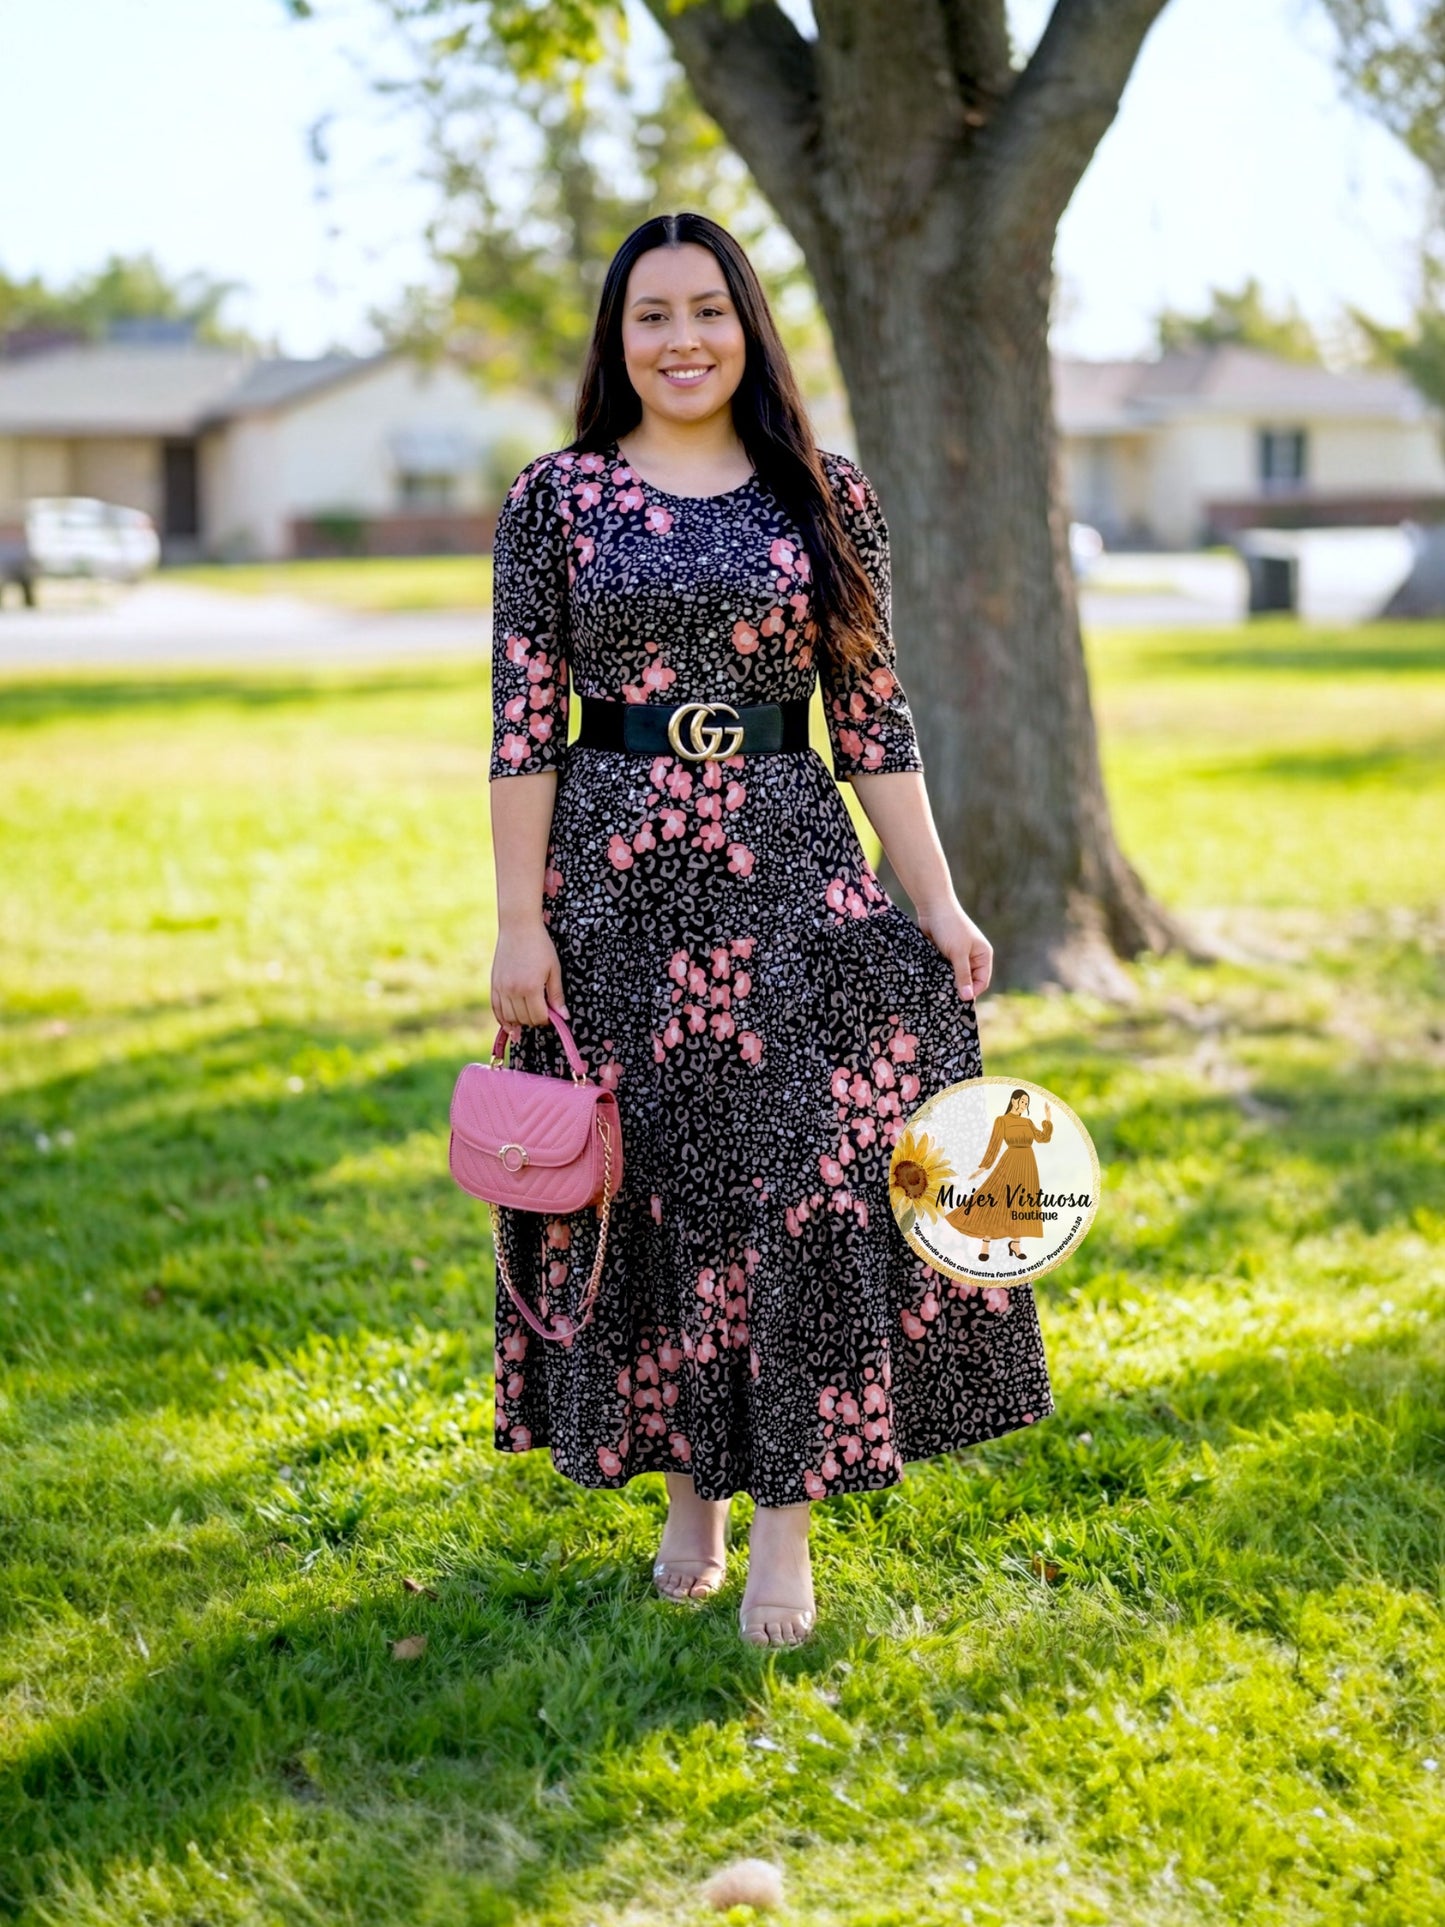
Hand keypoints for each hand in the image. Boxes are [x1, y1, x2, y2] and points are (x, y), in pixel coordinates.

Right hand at [489, 918, 568, 1032]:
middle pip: (524, 1019)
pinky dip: (502, 1019)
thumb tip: (564, 1017)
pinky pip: (495, 1008)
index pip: (538, 1016)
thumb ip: (556, 995)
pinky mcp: (494, 984)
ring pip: (509, 1017)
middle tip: (543, 1013)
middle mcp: (514, 990)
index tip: (553, 1015)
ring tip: (528, 1018)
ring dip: (520, 1021)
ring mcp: (501, 987)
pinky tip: (509, 1026)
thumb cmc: (540, 946)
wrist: (518, 927)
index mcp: (531, 987)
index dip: (547, 1019)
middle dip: (535, 1020)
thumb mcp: (554, 969)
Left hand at [915, 896, 992, 1000]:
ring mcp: (959, 956)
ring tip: (939, 990)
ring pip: (955, 977)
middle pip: (969, 981)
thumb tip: (967, 997)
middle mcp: (973, 957)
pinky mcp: (945, 955)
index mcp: (983, 955)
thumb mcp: (958, 953)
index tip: (958, 1001)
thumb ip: (962, 975)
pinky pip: (945, 971)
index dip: (972, 992)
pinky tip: (933, 982)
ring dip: (948, 982)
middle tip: (947, 998)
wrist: (933, 908)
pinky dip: (940, 976)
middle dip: (959, 988)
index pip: (982, 981)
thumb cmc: (950, 927)